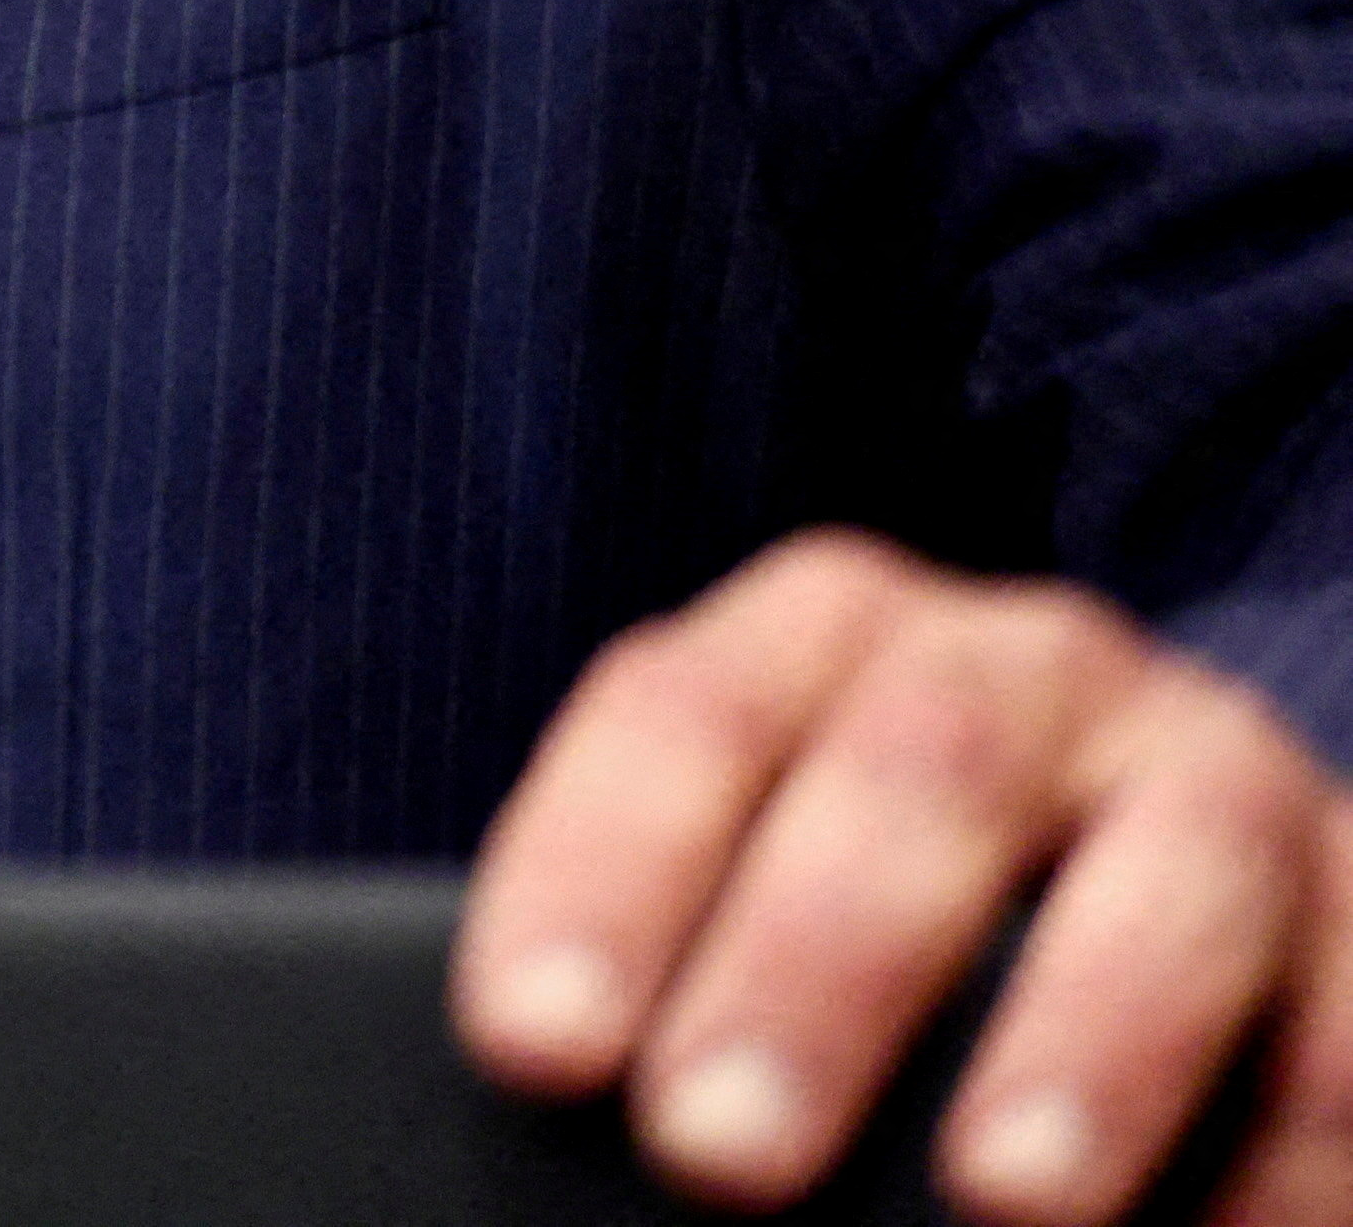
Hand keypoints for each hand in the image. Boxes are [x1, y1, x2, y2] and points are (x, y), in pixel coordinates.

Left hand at [460, 530, 1352, 1222]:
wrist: (1116, 868)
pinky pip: (1337, 1019)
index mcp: (819, 638)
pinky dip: (1278, 1148)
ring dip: (1082, 1043)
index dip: (603, 873)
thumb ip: (678, 958)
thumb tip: (584, 1106)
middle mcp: (1018, 669)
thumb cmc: (860, 899)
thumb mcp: (758, 878)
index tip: (536, 1043)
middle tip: (720, 1149)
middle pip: (917, 778)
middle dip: (817, 969)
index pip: (687, 718)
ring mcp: (1208, 771)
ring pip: (1167, 875)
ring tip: (1001, 1198)